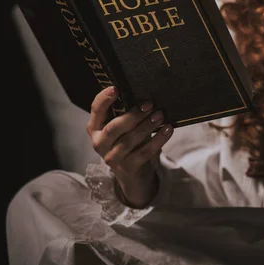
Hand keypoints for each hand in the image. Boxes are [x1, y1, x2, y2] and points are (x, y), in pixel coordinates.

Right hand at [86, 86, 173, 207]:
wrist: (133, 176)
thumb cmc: (128, 144)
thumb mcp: (123, 128)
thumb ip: (126, 113)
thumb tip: (144, 96)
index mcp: (95, 129)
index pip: (95, 111)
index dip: (103, 99)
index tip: (115, 88)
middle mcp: (100, 143)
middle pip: (114, 127)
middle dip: (133, 114)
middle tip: (150, 104)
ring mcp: (112, 158)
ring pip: (130, 140)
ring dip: (147, 126)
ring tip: (160, 115)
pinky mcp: (128, 168)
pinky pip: (145, 152)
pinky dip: (158, 139)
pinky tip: (167, 130)